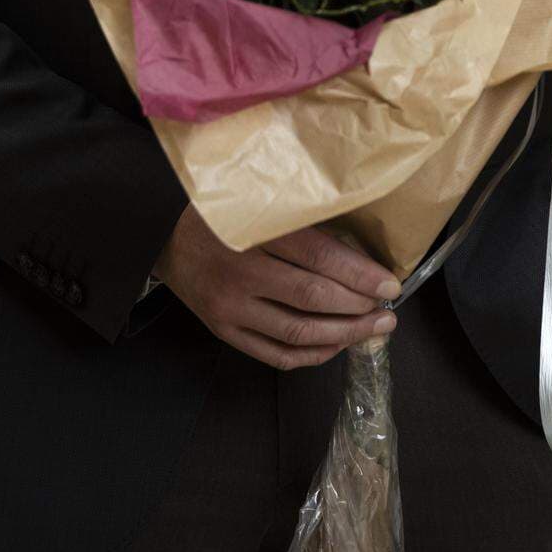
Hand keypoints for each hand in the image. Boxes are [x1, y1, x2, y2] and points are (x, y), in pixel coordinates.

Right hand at [157, 208, 399, 369]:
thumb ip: (300, 215)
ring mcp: (230, 308)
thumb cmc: (219, 208)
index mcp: (252, 231)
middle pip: (312, 297)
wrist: (162, 233)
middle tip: (388, 310)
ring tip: (374, 330)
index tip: (389, 282)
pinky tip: (337, 345)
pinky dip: (312, 354)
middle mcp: (240, 274)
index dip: (358, 272)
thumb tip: (357, 243)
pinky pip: (275, 354)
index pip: (317, 256)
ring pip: (297, 332)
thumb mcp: (256, 197)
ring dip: (343, 335)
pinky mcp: (224, 331)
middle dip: (358, 307)